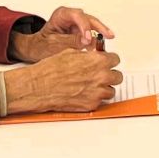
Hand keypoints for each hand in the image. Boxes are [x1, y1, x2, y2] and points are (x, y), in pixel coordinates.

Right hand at [1, 49, 123, 113]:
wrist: (40, 86)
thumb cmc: (51, 70)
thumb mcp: (71, 53)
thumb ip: (88, 56)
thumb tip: (94, 56)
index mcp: (98, 61)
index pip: (115, 59)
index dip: (109, 61)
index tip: (106, 63)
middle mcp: (101, 76)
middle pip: (117, 76)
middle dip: (109, 74)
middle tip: (100, 75)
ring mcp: (97, 92)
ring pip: (111, 90)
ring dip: (103, 88)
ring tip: (91, 86)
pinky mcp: (92, 104)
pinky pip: (100, 101)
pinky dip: (94, 98)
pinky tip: (84, 94)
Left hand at [9, 5, 114, 62]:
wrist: (36, 50)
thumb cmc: (40, 45)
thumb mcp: (53, 44)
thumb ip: (70, 42)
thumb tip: (87, 41)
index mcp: (61, 15)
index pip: (77, 16)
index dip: (85, 26)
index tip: (88, 39)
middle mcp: (71, 17)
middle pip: (88, 19)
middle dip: (99, 28)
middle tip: (109, 36)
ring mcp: (76, 25)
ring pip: (92, 26)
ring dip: (99, 35)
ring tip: (104, 45)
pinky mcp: (80, 33)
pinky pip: (91, 35)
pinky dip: (96, 42)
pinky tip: (99, 49)